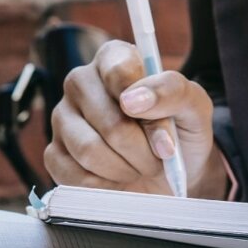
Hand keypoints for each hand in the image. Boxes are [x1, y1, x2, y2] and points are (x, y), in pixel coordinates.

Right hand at [44, 39, 229, 197]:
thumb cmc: (181, 132)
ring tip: (140, 167)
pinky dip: (106, 187)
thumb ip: (172, 92)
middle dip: (143, 150)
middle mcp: (81, 83)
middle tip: (159, 158)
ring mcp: (62, 118)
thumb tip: (132, 100)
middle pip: (109, 122)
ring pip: (89, 151)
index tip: (163, 128)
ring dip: (126, 170)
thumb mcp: (194, 107)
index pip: (118, 71)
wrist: (173, 174)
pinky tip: (118, 179)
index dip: (144, 104)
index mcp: (114, 60)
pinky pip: (75, 176)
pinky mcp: (54, 153)